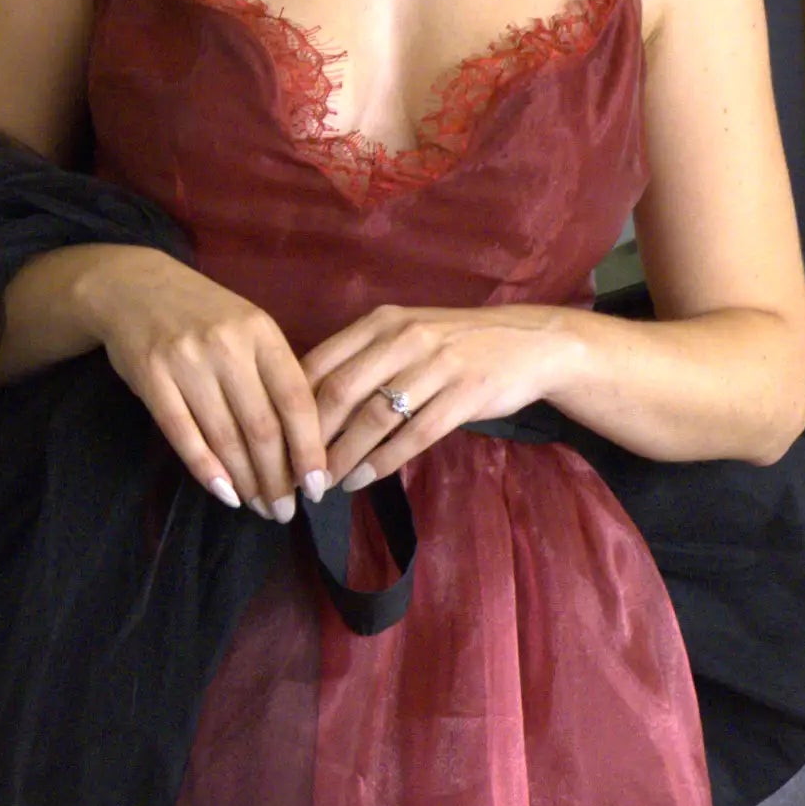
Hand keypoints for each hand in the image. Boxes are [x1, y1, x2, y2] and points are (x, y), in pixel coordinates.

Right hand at [76, 249, 329, 519]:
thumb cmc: (202, 314)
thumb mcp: (248, 328)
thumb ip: (274, 373)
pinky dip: (206, 470)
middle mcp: (227, 346)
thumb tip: (306, 442)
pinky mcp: (152, 378)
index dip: (310, 449)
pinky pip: (184, 434)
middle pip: (262, 427)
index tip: (318, 485)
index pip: (296, 400)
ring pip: (225, 437)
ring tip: (260, 507)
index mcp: (261, 332)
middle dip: (278, 478)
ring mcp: (187, 362)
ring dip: (246, 481)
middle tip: (285, 510)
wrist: (132, 285)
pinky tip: (225, 493)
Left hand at [302, 303, 571, 488]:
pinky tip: (363, 479)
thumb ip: (364, 359)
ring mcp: (436, 365)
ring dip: (343, 456)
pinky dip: (383, 461)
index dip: (291, 405)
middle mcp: (404, 337)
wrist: (529, 343)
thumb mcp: (407, 335)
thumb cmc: (458, 344)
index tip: (275, 440)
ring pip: (374, 417)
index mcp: (381, 322)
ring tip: (324, 483)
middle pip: (340, 392)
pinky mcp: (464, 394)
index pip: (321, 362)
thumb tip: (308, 401)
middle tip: (294, 471)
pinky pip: (413, 435)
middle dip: (310, 438)